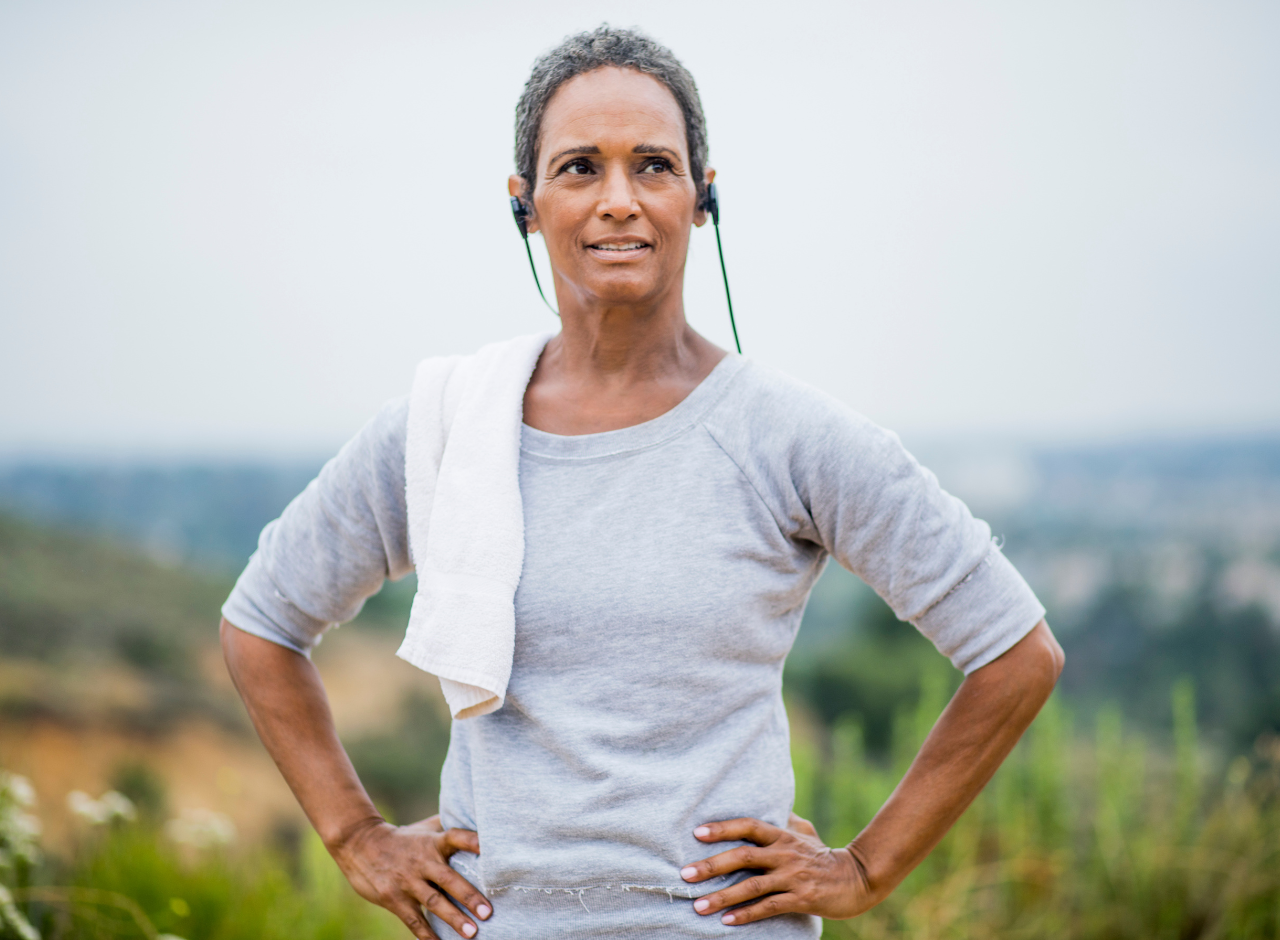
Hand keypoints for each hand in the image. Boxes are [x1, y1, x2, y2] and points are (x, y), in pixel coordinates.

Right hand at [330, 814, 491, 938]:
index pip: (454, 837)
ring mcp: (407, 882)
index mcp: (432, 842)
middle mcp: (422, 861)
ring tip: (471, 933)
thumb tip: (479, 821)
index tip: (485, 847)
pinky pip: (414, 920)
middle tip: (487, 911)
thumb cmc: (403, 838)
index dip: (470, 841)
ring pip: (433, 902)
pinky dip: (427, 935)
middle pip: (448, 878)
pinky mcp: (394, 899)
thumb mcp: (424, 829)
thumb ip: (448, 828)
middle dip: (468, 895)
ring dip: (453, 918)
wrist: (360, 844)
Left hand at [680, 813, 875, 925]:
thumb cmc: (825, 855)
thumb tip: (771, 806)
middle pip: (743, 856)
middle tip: (685, 874)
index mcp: (782, 836)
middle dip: (712, 865)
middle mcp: (784, 853)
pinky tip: (727, 921)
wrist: (858, 878)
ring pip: (752, 885)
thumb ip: (784, 821)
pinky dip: (747, 914)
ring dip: (723, 896)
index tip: (697, 833)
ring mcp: (793, 876)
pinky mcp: (801, 898)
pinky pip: (769, 906)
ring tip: (698, 906)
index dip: (723, 828)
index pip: (748, 826)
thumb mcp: (805, 832)